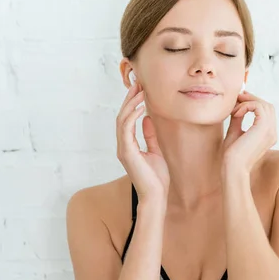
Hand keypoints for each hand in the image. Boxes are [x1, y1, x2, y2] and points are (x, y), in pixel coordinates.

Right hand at [116, 79, 169, 202]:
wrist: (156, 195)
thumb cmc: (157, 177)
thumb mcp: (156, 150)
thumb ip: (149, 135)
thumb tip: (147, 118)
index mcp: (129, 145)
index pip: (127, 119)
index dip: (132, 102)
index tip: (140, 89)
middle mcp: (123, 145)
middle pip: (122, 116)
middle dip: (129, 99)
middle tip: (137, 83)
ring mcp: (123, 149)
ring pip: (121, 120)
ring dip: (130, 104)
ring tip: (139, 91)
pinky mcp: (127, 153)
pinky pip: (126, 130)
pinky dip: (131, 117)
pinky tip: (140, 107)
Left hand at [222, 90, 276, 173]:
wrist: (232, 167)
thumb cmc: (232, 155)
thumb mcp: (235, 131)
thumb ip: (239, 119)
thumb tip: (238, 106)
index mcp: (268, 135)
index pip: (267, 112)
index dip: (254, 103)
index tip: (239, 100)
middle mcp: (272, 133)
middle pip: (268, 106)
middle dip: (253, 99)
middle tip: (238, 97)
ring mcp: (270, 131)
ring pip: (265, 105)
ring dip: (248, 102)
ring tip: (235, 107)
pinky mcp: (264, 128)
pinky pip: (258, 107)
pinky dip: (247, 106)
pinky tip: (236, 113)